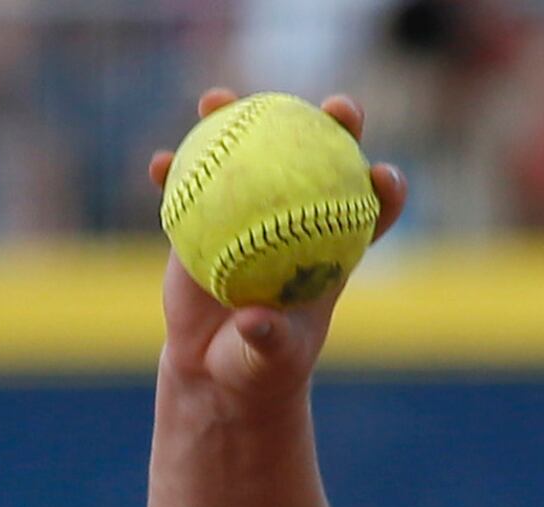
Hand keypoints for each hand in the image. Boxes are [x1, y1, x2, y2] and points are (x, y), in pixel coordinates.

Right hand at [146, 90, 406, 415]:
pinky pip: (191, 186)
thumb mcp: (267, 362)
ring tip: (217, 101)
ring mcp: (252, 209)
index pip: (372, 210)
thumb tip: (255, 320)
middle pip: (325, 158)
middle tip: (335, 107)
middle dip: (337, 124)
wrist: (215, 366)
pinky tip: (158, 164)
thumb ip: (267, 340)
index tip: (381, 175)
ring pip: (255, 154)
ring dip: (240, 119)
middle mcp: (298, 215)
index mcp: (333, 247)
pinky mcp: (209, 217)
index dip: (385, 189)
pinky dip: (174, 172)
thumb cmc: (257, 366)